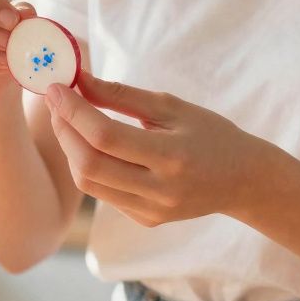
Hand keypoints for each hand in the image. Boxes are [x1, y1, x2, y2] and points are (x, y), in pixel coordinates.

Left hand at [43, 71, 274, 226]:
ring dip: (70, 150)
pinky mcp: (146, 220)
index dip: (73, 111)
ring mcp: (152, 211)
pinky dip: (88, 166)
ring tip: (69, 122)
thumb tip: (78, 80)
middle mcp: (160, 190)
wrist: (244, 181)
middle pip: (89, 164)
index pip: (105, 136)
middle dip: (64, 130)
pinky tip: (91, 146)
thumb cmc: (210, 135)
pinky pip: (104, 194)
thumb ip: (122, 94)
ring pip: (89, 183)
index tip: (55, 88)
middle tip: (57, 104)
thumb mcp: (172, 107)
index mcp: (172, 157)